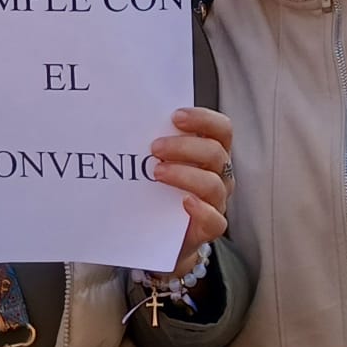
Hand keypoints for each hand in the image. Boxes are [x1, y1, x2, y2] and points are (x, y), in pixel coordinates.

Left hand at [147, 107, 233, 273]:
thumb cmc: (156, 186)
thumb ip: (153, 140)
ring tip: (157, 173)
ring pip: (213, 184)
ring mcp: (216, 201)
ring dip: (184, 175)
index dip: (202, 119)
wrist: (155, 230)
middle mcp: (220, 174)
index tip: (175, 116)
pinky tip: (184, 202)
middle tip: (154, 147)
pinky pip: (215, 220)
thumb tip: (126, 118)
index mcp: (211, 152)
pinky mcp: (209, 227)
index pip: (221, 129)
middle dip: (184, 147)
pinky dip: (201, 209)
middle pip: (215, 153)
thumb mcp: (157, 160)